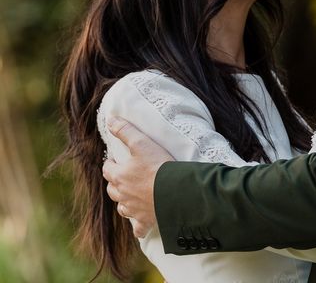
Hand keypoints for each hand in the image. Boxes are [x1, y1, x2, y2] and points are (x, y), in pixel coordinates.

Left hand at [102, 116, 173, 237]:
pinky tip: (142, 224)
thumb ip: (125, 130)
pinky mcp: (146, 221)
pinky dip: (138, 226)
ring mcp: (134, 210)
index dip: (111, 163)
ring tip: (133, 195)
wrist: (175, 191)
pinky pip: (138, 228)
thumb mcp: (142, 142)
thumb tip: (110, 119)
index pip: (107, 169)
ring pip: (122, 208)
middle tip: (126, 175)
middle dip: (116, 182)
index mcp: (119, 176)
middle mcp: (123, 195)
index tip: (118, 159)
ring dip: (125, 202)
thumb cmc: (159, 165)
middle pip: (112, 190)